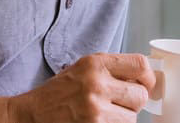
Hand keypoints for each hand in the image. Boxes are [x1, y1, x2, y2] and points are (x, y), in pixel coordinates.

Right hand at [6, 53, 155, 122]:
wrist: (32, 114)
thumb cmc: (59, 93)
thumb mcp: (83, 69)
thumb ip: (111, 70)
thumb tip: (145, 78)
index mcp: (95, 63)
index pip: (140, 64)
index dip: (148, 77)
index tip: (145, 84)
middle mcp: (96, 83)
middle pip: (140, 94)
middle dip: (134, 102)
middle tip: (120, 103)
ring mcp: (95, 109)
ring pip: (133, 118)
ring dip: (123, 118)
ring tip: (105, 115)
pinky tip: (99, 122)